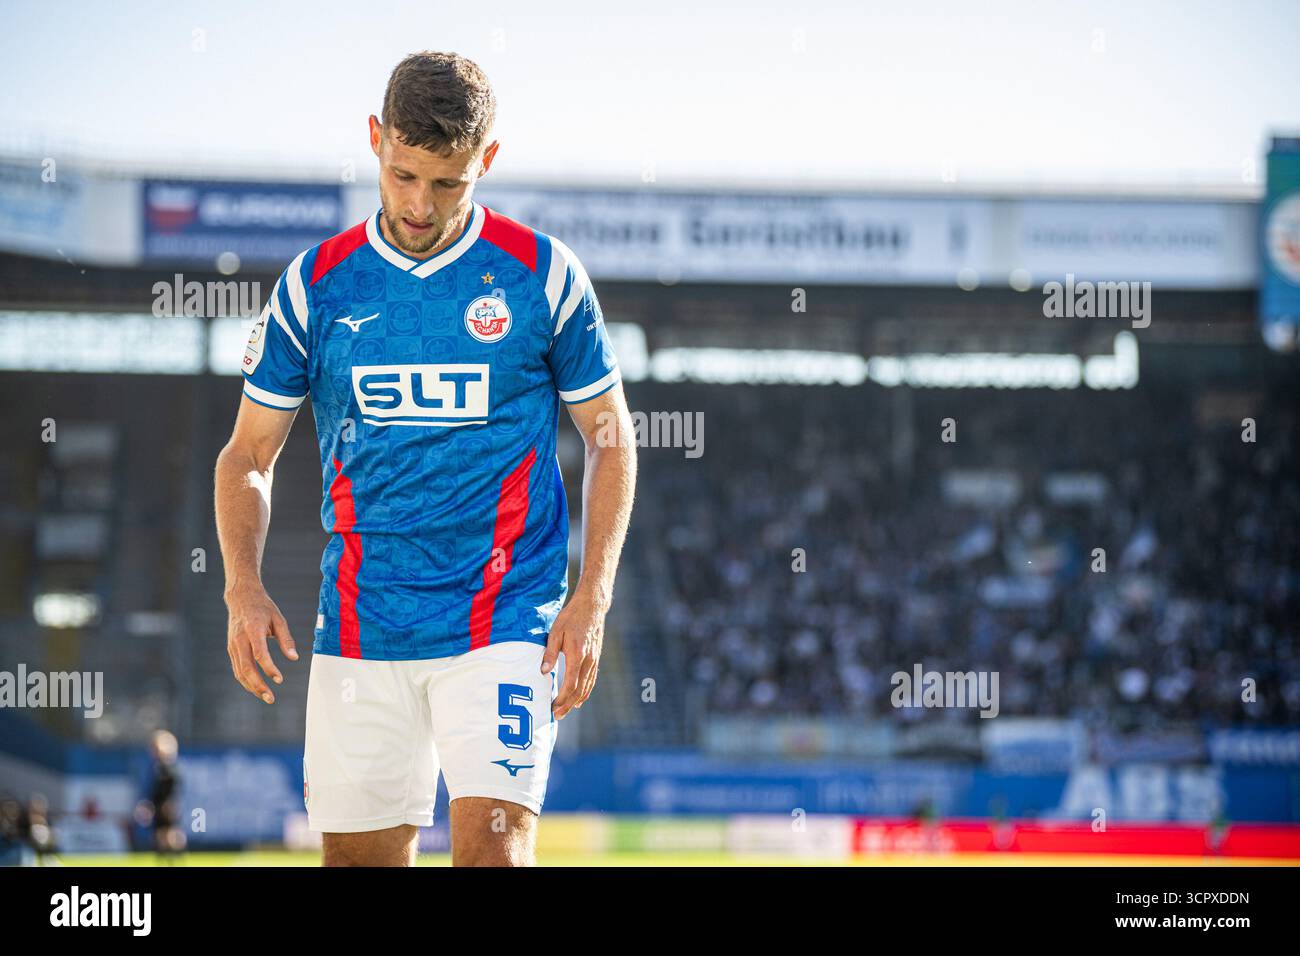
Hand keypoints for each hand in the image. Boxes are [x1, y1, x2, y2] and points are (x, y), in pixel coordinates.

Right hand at [225, 586, 298, 703]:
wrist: (241, 598)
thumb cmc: (263, 608)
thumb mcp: (279, 619)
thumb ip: (286, 640)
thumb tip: (294, 658)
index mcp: (253, 629)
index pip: (259, 653)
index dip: (269, 668)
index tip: (279, 679)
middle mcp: (240, 639)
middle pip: (247, 667)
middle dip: (258, 685)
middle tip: (271, 698)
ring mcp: (233, 645)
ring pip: (240, 671)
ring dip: (252, 687)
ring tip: (266, 697)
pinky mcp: (231, 649)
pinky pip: (237, 668)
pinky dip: (246, 680)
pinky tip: (256, 687)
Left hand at [542, 593, 605, 718]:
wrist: (592, 606)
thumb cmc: (571, 617)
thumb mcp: (555, 632)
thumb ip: (549, 653)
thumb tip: (543, 672)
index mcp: (576, 654)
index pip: (571, 684)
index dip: (562, 699)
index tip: (553, 708)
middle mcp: (588, 660)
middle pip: (580, 690)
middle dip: (568, 705)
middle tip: (557, 716)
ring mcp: (594, 659)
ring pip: (587, 686)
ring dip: (576, 701)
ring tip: (566, 711)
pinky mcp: (595, 657)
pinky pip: (591, 679)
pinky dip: (585, 692)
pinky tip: (579, 699)